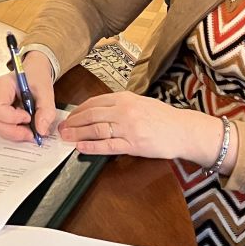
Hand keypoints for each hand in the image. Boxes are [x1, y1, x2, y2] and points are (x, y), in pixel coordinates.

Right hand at [0, 51, 56, 142]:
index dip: (13, 118)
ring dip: (14, 132)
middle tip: (32, 133)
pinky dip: (12, 130)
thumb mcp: (46, 91)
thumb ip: (46, 110)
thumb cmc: (36, 77)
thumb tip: (41, 130)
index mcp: (1, 85)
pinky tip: (23, 126)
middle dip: (14, 131)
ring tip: (29, 129)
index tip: (29, 117)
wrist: (33, 72)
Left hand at [58, 91, 221, 161]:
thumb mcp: (140, 103)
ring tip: (65, 137)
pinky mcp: (134, 145)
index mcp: (125, 98)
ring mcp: (128, 128)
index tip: (68, 117)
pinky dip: (92, 147)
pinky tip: (81, 147)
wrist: (183, 130)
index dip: (78, 110)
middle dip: (73, 122)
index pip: (94, 102)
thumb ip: (121, 105)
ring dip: (78, 133)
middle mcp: (124, 110)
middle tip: (60, 128)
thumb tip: (98, 110)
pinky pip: (108, 146)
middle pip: (91, 115)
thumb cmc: (163, 117)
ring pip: (96, 130)